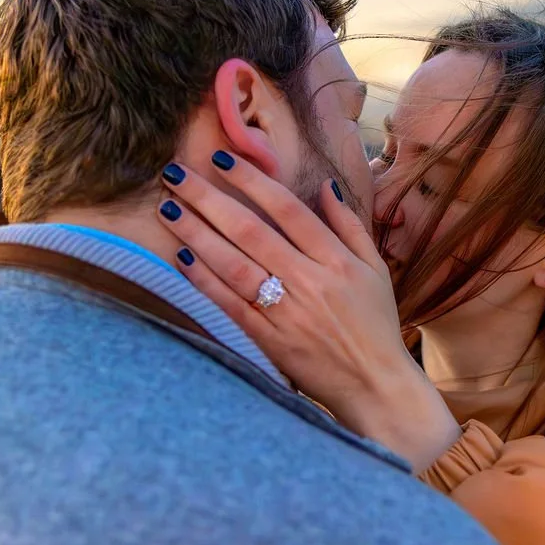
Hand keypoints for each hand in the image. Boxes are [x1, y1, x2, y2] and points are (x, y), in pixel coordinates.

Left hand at [157, 156, 461, 474]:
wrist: (375, 385)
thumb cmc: (376, 325)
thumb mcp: (375, 269)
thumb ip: (349, 225)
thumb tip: (326, 186)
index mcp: (336, 260)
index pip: (287, 209)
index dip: (252, 181)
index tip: (222, 159)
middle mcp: (309, 281)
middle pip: (251, 231)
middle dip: (209, 199)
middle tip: (176, 174)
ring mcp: (287, 312)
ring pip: (233, 265)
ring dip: (197, 235)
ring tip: (168, 209)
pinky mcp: (269, 341)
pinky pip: (230, 305)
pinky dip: (205, 281)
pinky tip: (181, 258)